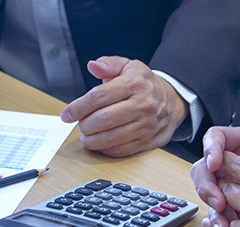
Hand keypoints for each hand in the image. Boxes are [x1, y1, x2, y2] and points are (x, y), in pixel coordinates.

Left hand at [61, 56, 188, 156]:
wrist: (172, 100)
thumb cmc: (144, 83)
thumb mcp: (128, 66)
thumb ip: (109, 64)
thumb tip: (93, 66)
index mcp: (134, 83)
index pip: (98, 97)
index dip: (78, 107)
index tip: (66, 115)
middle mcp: (143, 105)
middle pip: (103, 119)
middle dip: (84, 125)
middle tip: (80, 124)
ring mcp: (146, 125)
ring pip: (110, 138)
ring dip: (91, 139)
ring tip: (86, 135)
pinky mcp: (147, 141)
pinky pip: (120, 150)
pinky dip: (105, 149)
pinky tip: (100, 142)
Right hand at [192, 107, 239, 226]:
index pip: (215, 138)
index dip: (210, 149)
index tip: (215, 163)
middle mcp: (232, 164)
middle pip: (203, 168)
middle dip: (206, 185)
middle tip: (218, 201)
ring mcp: (230, 185)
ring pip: (208, 193)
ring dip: (211, 210)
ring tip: (223, 226)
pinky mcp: (233, 205)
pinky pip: (217, 213)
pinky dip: (217, 222)